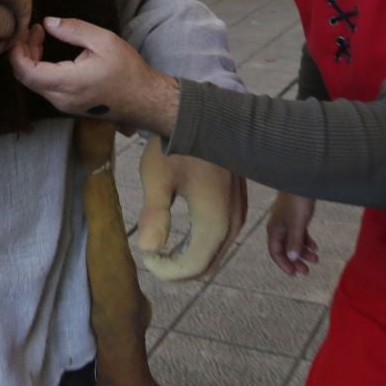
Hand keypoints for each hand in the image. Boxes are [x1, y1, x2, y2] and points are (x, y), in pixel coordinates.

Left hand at [9, 17, 174, 132]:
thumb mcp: (104, 41)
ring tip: (41, 35)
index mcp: (69, 83)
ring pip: (34, 83)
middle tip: (34, 29)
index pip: (27, 72)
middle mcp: (61, 99)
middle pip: (26, 77)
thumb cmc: (128, 70)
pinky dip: (41, 68)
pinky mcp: (68, 106)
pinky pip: (45, 87)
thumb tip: (48, 22)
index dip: (16, 52)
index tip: (22, 32)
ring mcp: (63, 105)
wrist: (145, 100)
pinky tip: (48, 53)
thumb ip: (73, 30)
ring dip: (32, 59)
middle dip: (23, 51)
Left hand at [135, 149, 247, 281]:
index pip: (193, 266)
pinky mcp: (238, 203)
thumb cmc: (175, 144)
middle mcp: (234, 221)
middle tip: (150, 258)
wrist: (203, 114)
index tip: (145, 258)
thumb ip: (155, 217)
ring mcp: (240, 212)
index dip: (167, 271)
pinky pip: (222, 237)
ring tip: (161, 250)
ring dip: (190, 258)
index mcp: (215, 220)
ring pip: (216, 252)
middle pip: (207, 264)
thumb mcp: (157, 178)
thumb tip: (147, 249)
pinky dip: (201, 244)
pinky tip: (180, 239)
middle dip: (178, 268)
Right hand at [266, 192, 319, 276]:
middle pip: (285, 250)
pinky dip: (306, 242)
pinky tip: (315, 247)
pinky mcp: (296, 217)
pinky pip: (300, 234)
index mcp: (274, 230)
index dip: (284, 264)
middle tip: (306, 272)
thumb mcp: (297, 225)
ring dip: (303, 252)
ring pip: (294, 243)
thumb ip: (294, 242)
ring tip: (316, 259)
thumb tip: (291, 259)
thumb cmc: (297, 202)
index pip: (276, 253)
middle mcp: (279, 228)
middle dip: (295, 261)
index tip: (294, 274)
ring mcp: (287, 223)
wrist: (302, 181)